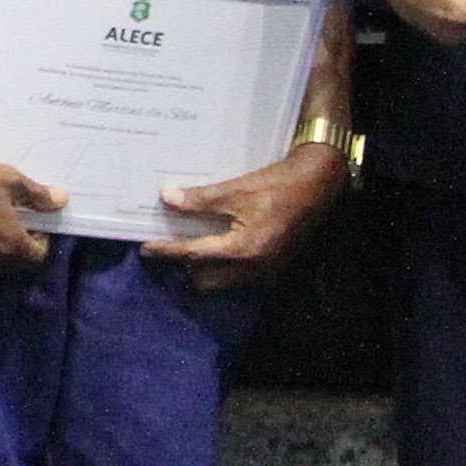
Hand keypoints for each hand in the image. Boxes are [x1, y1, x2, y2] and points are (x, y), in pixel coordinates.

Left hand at [150, 136, 343, 286]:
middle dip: (186, 268)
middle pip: (206, 280)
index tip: (147, 247)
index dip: (167, 251)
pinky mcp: (274, 266)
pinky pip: (241, 276)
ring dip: (206, 269)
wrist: (318, 184)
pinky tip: (220, 246)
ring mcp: (266, 270)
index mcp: (242, 250)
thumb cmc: (278, 184)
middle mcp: (254, 268)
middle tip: (171, 247)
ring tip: (193, 246)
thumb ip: (200, 199)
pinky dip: (226, 267)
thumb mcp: (236, 189)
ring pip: (224, 282)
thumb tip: (167, 198)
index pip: (193, 255)